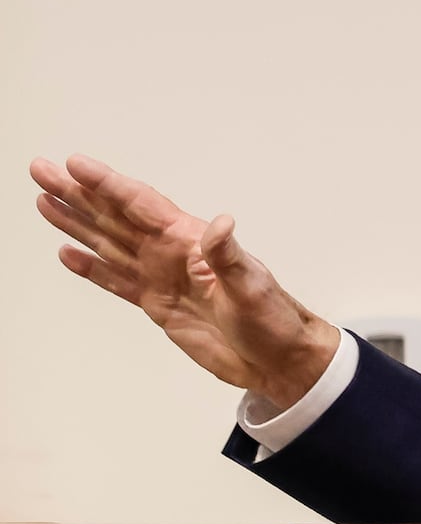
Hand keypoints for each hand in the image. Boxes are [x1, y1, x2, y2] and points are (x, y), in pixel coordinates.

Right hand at [31, 155, 339, 407]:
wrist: (277, 359)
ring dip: (77, 223)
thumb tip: (222, 224)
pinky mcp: (158, 305)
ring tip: (45, 201)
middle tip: (40, 170)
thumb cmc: (273, 319)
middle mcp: (172, 253)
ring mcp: (162, 278)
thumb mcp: (252, 286)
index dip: (108, 185)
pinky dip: (91, 268)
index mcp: (191, 241)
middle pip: (115, 216)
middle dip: (78, 194)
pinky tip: (68, 253)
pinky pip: (117, 281)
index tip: (75, 164)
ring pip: (109, 243)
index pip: (141, 205)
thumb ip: (228, 256)